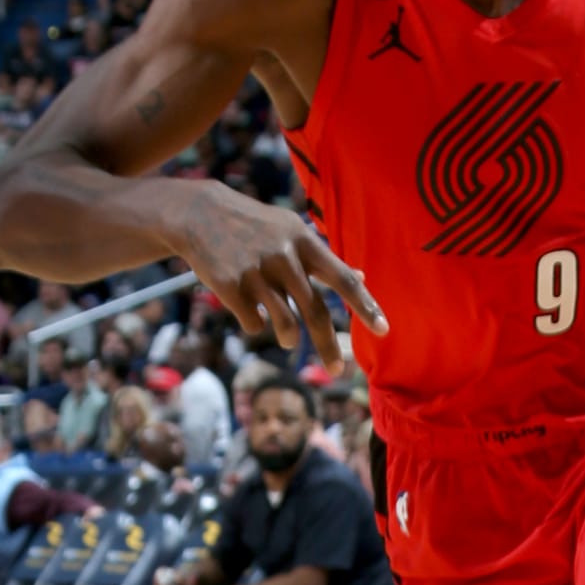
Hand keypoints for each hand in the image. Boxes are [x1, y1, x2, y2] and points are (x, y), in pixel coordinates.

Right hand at [180, 188, 386, 370]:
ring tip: (289, 339)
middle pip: (315, 312)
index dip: (365, 307)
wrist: (200, 214)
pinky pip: (254, 323)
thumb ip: (323, 257)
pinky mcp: (230, 286)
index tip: (384, 330)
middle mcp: (284, 257)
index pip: (343, 279)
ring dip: (289, 338)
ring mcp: (256, 272)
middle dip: (328, 347)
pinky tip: (248, 307)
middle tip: (338, 370)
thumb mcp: (291, 230)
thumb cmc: (256, 225)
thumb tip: (361, 275)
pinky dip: (255, 323)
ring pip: (284, 325)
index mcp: (304, 242)